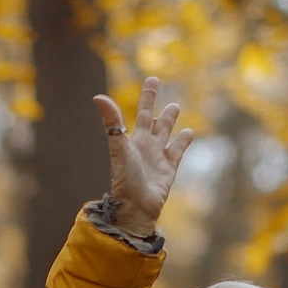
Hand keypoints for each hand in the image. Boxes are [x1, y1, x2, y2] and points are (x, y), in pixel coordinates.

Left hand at [93, 77, 193, 237]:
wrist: (135, 207)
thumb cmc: (126, 180)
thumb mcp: (119, 148)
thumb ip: (112, 123)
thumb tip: (98, 97)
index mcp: (135, 140)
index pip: (143, 112)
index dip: (148, 96)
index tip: (153, 79)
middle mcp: (147, 146)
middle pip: (154, 120)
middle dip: (157, 104)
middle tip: (158, 87)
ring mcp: (158, 157)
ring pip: (166, 133)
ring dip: (169, 121)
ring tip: (174, 107)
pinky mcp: (169, 170)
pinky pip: (177, 151)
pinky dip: (183, 141)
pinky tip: (188, 133)